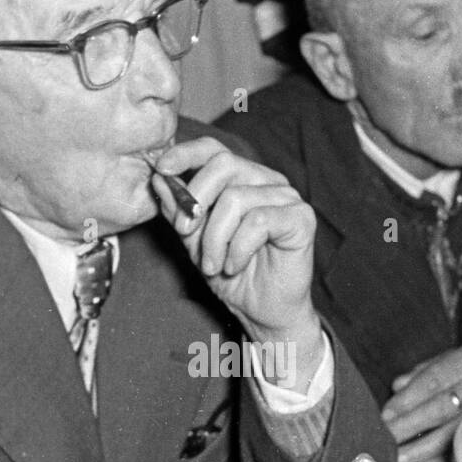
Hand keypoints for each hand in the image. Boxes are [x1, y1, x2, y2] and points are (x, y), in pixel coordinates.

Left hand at [150, 139, 322, 383]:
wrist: (262, 312)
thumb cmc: (232, 275)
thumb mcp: (193, 241)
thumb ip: (179, 210)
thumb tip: (159, 179)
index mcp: (242, 179)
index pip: (214, 149)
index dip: (186, 154)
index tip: (161, 171)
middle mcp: (266, 181)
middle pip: (224, 166)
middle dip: (196, 202)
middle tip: (185, 234)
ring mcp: (286, 197)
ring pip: (237, 198)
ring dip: (215, 238)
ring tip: (213, 264)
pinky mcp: (301, 218)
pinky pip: (259, 221)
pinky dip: (238, 248)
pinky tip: (234, 265)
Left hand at [381, 344, 461, 461]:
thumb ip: (431, 370)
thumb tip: (396, 386)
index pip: (431, 380)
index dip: (405, 402)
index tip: (384, 418)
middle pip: (439, 407)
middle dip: (406, 429)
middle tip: (382, 446)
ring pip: (454, 431)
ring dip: (422, 450)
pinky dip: (450, 461)